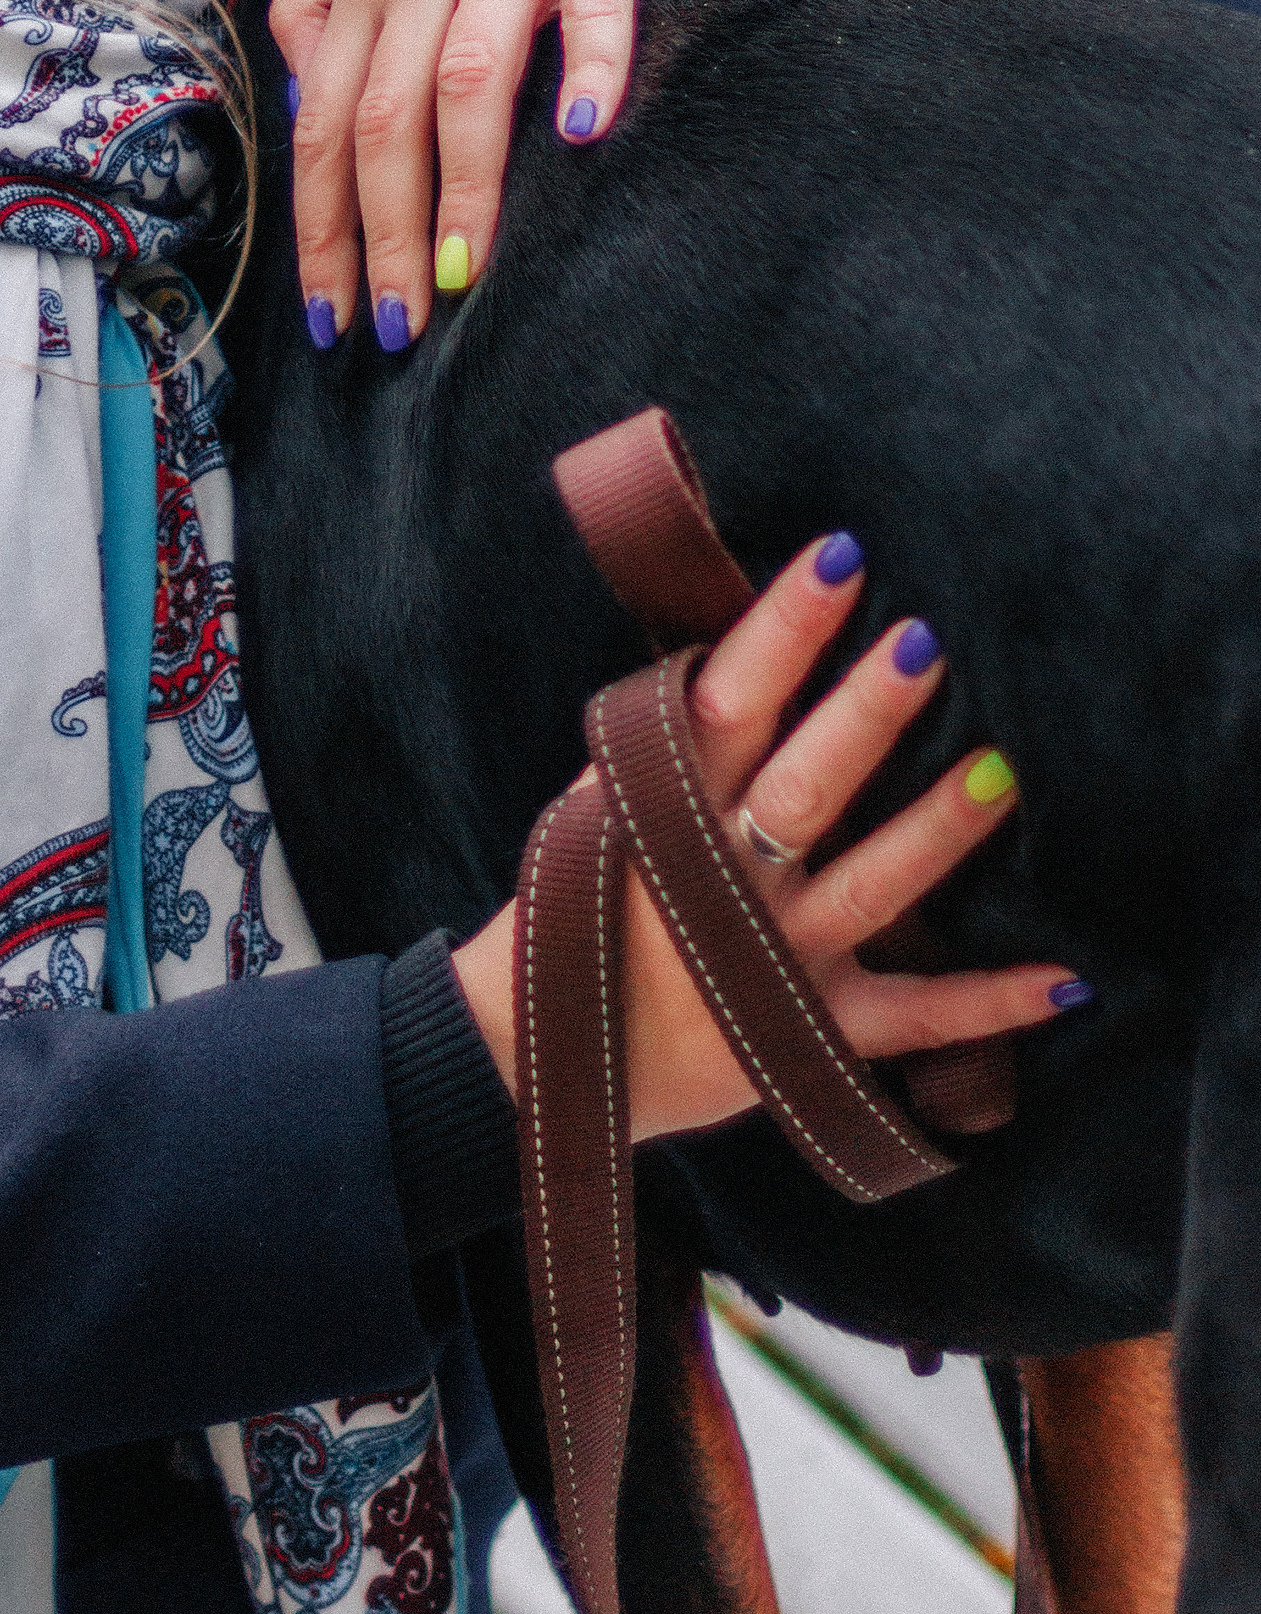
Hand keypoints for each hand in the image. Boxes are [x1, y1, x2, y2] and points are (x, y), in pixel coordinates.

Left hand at [269, 0, 804, 350]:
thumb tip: (299, 91)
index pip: (323, 113)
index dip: (320, 220)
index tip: (330, 311)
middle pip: (381, 115)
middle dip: (380, 233)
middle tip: (394, 326)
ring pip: (467, 79)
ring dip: (462, 188)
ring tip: (462, 277)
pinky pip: (588, 0)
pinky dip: (585, 65)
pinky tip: (580, 134)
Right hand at [452, 533, 1079, 1141]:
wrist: (551, 1056)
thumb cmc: (588, 906)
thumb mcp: (603, 808)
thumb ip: (671, 742)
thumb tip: (747, 641)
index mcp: (666, 808)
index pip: (728, 699)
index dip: (782, 631)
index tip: (840, 557)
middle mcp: (724, 879)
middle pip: (805, 785)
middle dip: (866, 715)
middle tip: (926, 644)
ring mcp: (773, 958)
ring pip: (870, 889)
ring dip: (937, 832)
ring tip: (1000, 775)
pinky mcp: (813, 1032)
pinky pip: (913, 1019)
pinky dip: (988, 1004)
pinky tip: (1063, 979)